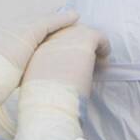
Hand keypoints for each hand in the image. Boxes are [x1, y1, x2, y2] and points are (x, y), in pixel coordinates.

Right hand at [0, 10, 76, 130]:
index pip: (1, 41)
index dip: (15, 43)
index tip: (25, 48)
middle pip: (19, 29)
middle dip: (33, 30)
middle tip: (49, 30)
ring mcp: (9, 30)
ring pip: (35, 23)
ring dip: (52, 22)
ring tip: (67, 20)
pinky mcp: (26, 33)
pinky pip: (49, 23)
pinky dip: (62, 20)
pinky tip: (75, 18)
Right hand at [8, 22, 108, 139]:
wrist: (49, 106)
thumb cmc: (40, 105)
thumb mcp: (34, 89)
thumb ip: (41, 80)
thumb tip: (55, 84)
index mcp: (34, 51)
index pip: (51, 42)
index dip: (64, 51)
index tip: (71, 63)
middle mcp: (49, 41)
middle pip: (66, 33)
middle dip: (77, 45)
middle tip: (87, 60)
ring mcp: (66, 38)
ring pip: (83, 33)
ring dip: (91, 47)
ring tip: (97, 61)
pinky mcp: (83, 40)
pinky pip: (99, 37)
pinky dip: (104, 47)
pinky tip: (105, 61)